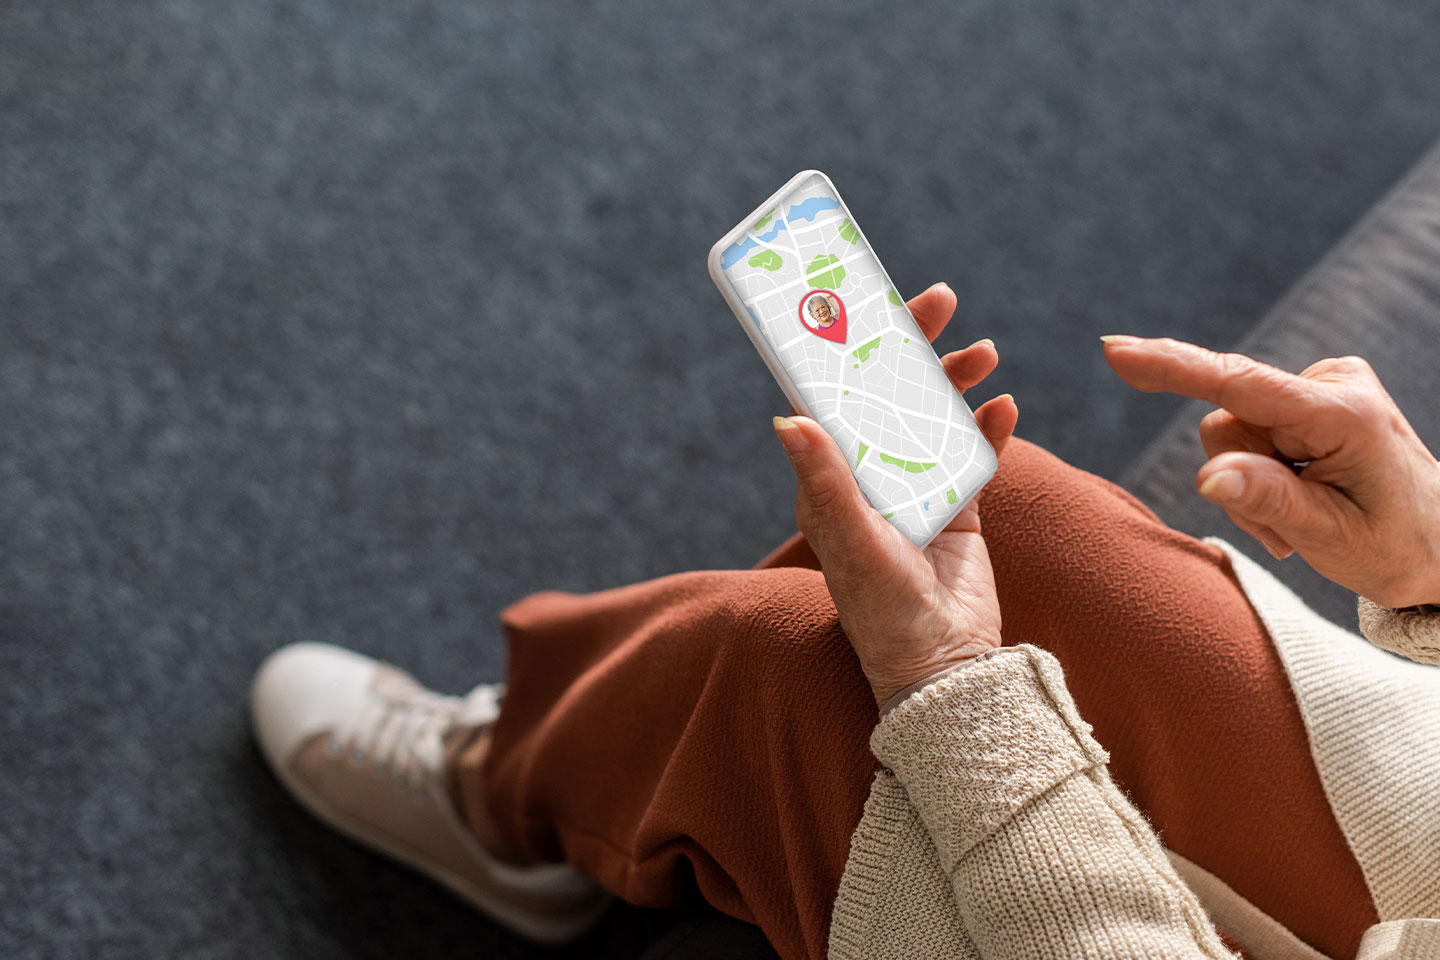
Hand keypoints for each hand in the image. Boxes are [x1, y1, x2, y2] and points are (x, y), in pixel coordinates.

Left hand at [773, 283, 1018, 708]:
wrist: (944, 668)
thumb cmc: (882, 612)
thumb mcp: (853, 542)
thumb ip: (826, 481)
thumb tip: (787, 417)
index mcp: (834, 478)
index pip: (836, 395)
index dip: (851, 346)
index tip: (871, 301)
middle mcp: (871, 477)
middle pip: (889, 392)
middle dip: (914, 344)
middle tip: (942, 301)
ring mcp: (917, 489)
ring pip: (934, 413)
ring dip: (955, 378)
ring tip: (984, 353)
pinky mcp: (959, 509)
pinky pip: (975, 453)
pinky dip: (988, 427)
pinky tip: (1004, 408)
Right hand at [1103, 336, 1439, 607]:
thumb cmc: (1396, 546)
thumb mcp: (1331, 538)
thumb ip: (1267, 501)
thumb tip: (1206, 476)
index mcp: (1343, 416)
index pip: (1241, 386)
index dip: (1173, 367)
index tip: (1114, 350)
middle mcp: (1333, 383)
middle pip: (1226, 422)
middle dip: (1239, 478)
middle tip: (1286, 532)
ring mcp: (1325, 382)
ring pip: (1230, 429)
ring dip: (1250, 482)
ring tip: (1298, 521)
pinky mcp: (1314, 392)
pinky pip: (1249, 427)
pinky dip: (1262, 470)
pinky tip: (1302, 494)